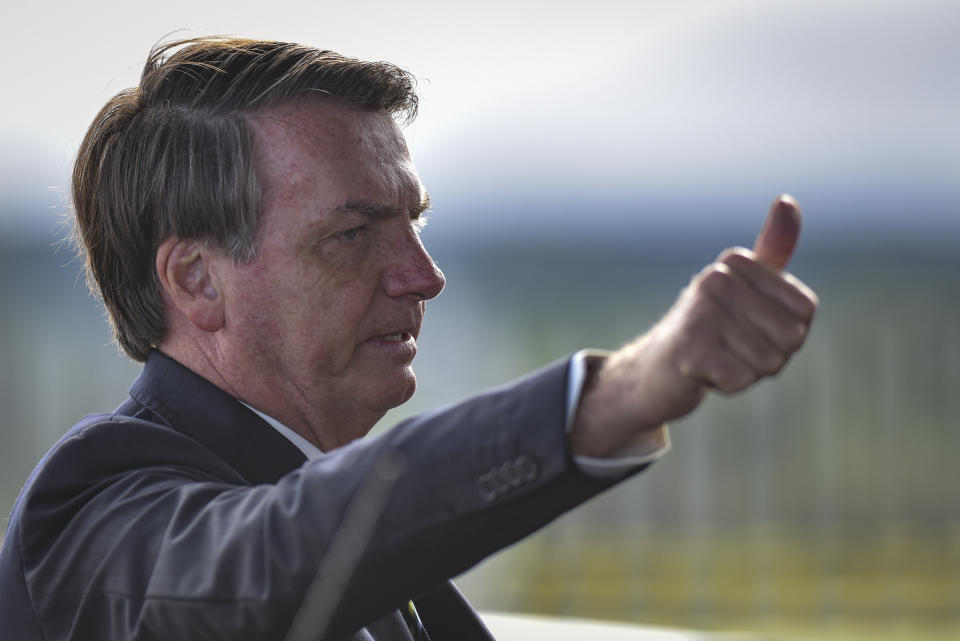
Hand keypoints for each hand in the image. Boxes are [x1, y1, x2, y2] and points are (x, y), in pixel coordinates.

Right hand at [571, 195, 818, 457]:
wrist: (653, 369)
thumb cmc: (708, 327)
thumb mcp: (745, 285)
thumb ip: (772, 248)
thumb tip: (787, 199)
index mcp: (734, 262)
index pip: (805, 312)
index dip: (786, 332)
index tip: (749, 327)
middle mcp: (716, 280)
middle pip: (790, 338)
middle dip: (768, 356)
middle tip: (732, 348)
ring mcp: (701, 313)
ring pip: (769, 362)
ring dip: (747, 371)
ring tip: (717, 359)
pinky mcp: (691, 350)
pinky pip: (742, 378)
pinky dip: (728, 385)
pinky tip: (704, 374)